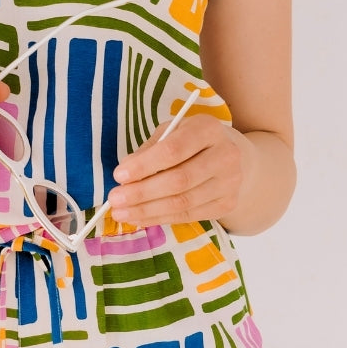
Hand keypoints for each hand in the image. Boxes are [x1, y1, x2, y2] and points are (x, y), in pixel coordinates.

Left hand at [107, 113, 247, 228]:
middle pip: (179, 180)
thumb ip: (149, 150)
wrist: (231, 158)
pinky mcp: (227, 204)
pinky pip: (188, 215)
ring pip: (183, 203)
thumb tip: (125, 175)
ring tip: (121, 213)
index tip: (119, 176)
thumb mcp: (171, 132)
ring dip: (147, 210)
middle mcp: (225, 155)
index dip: (144, 166)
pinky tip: (140, 217)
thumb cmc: (192, 141)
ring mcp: (230, 183)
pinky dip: (159, 218)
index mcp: (208, 129)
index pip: (173, 150)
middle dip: (142, 193)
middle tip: (115, 199)